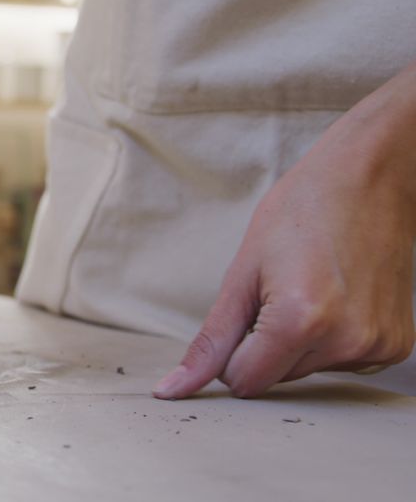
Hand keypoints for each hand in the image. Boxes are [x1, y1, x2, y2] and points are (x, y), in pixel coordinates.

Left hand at [153, 69, 415, 398]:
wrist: (370, 177)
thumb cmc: (301, 211)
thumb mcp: (242, 273)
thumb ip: (211, 339)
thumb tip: (173, 389)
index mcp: (299, 322)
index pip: (242, 381)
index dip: (232, 351)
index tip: (246, 311)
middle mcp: (345, 342)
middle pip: (275, 378)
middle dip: (266, 344)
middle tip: (283, 288)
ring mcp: (376, 346)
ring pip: (306, 371)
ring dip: (299, 341)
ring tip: (314, 286)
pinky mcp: (396, 346)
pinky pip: (341, 362)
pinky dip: (331, 339)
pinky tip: (339, 297)